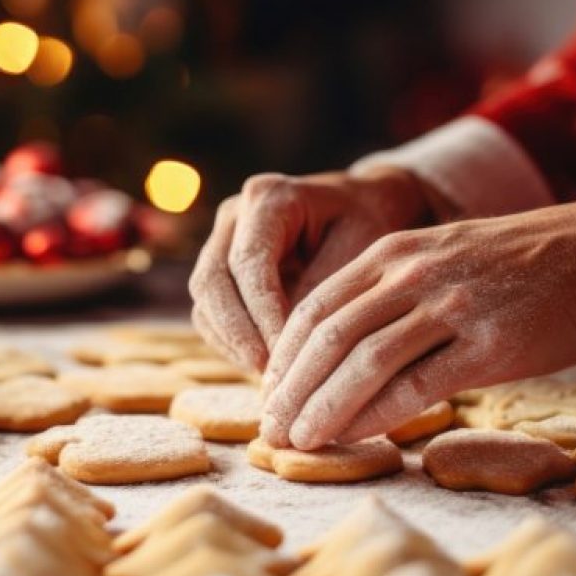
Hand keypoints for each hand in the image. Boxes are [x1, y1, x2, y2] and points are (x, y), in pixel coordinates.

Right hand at [188, 167, 444, 371]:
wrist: (367, 205)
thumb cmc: (370, 222)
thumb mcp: (360, 250)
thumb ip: (323, 290)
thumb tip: (288, 343)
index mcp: (268, 198)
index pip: (249, 264)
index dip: (262, 315)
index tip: (285, 357)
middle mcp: (235, 215)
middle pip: (212, 281)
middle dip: (238, 333)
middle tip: (269, 375)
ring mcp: (222, 240)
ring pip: (205, 300)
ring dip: (232, 342)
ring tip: (270, 378)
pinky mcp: (222, 268)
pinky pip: (211, 312)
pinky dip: (232, 342)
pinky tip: (265, 367)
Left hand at [260, 200, 575, 449]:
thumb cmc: (513, 268)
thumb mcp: (435, 258)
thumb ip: (386, 295)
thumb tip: (335, 355)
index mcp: (391, 253)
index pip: (315, 308)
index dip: (283, 357)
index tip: (268, 395)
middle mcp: (411, 275)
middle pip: (328, 337)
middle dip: (292, 389)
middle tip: (272, 429)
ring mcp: (449, 307)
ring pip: (364, 363)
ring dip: (324, 408)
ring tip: (300, 441)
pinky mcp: (487, 345)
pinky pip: (417, 386)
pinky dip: (377, 416)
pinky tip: (355, 437)